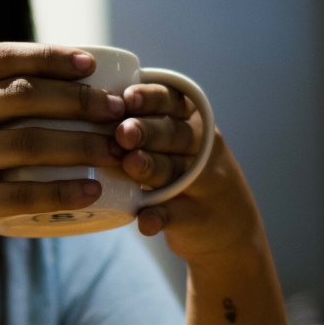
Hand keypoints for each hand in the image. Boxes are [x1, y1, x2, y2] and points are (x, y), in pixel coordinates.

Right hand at [0, 29, 127, 270]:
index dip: (49, 57)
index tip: (91, 66)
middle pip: (20, 96)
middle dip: (78, 100)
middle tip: (116, 111)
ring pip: (27, 143)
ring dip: (82, 145)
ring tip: (115, 149)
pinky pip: (21, 195)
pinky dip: (62, 191)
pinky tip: (93, 189)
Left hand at [114, 83, 262, 264]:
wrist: (230, 227)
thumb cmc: (183, 172)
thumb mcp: (176, 141)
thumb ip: (143, 122)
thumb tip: (93, 104)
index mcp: (193, 122)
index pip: (174, 102)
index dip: (151, 98)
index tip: (127, 97)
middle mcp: (203, 149)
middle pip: (175, 135)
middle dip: (147, 131)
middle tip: (122, 132)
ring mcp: (204, 185)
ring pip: (175, 172)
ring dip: (151, 167)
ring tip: (130, 164)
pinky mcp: (198, 218)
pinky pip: (176, 215)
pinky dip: (160, 217)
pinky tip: (145, 221)